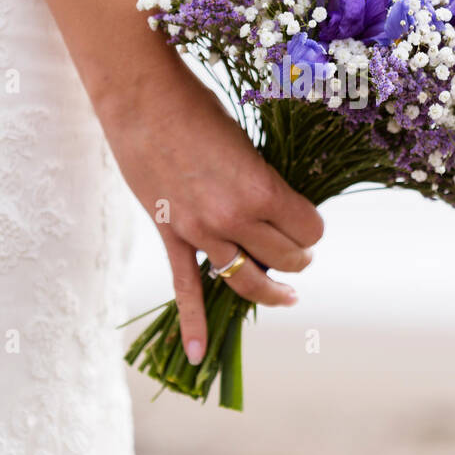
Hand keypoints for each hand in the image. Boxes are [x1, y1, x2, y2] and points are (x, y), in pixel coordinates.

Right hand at [95, 47, 323, 364]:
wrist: (141, 99)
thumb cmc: (198, 108)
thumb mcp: (247, 142)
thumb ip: (263, 180)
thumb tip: (278, 208)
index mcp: (262, 188)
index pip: (310, 229)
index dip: (313, 227)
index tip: (308, 219)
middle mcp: (234, 217)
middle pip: (285, 258)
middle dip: (298, 256)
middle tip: (299, 246)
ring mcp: (201, 232)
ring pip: (246, 280)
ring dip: (271, 287)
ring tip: (287, 292)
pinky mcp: (171, 236)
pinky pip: (185, 289)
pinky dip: (192, 325)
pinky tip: (198, 356)